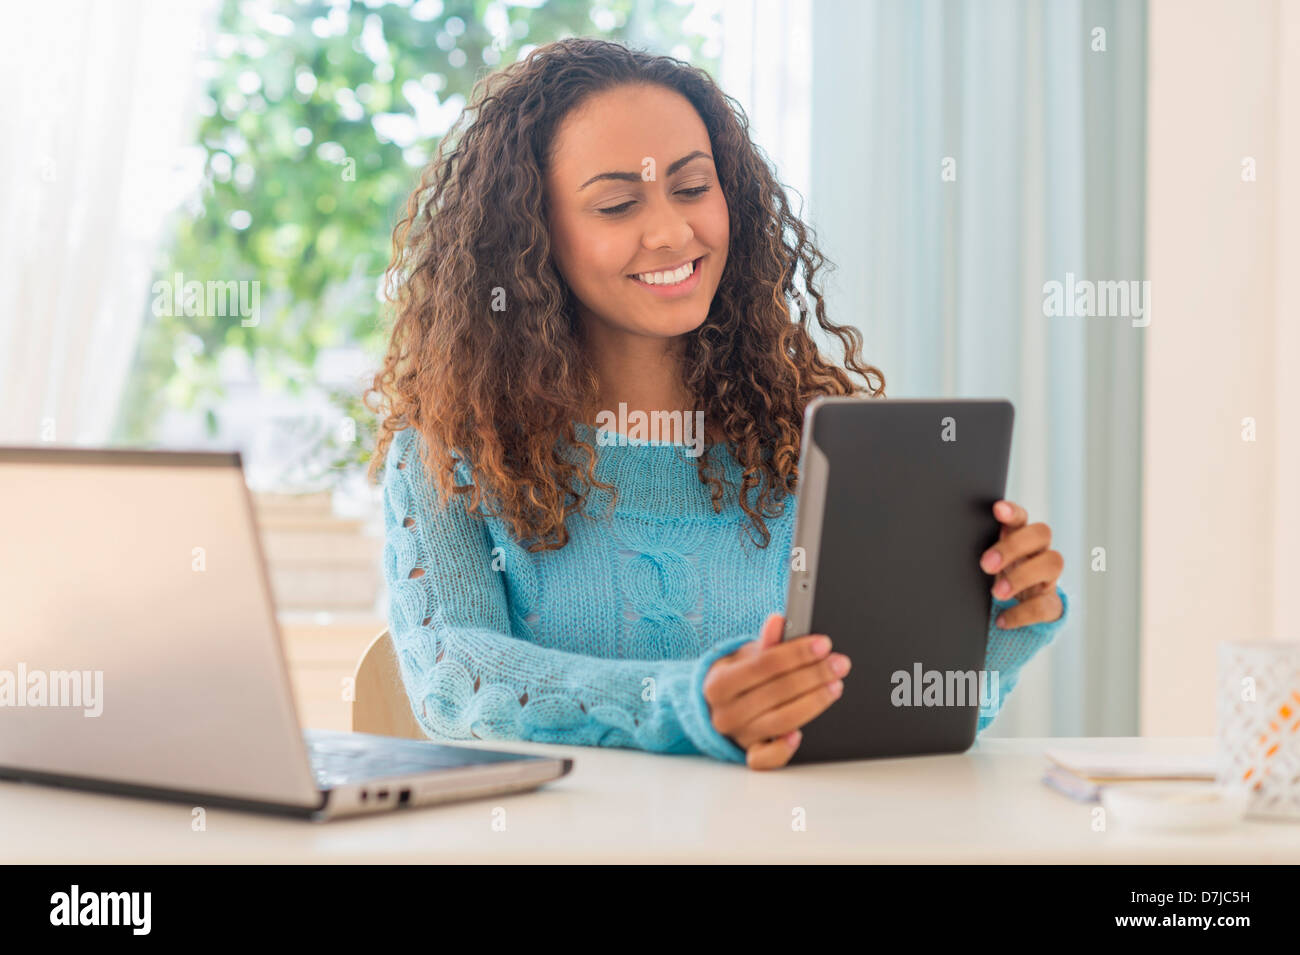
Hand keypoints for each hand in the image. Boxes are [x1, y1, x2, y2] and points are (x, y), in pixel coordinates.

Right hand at [702, 613, 850, 769]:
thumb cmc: (739, 677)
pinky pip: (767, 759)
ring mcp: (738, 736)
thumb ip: (765, 642)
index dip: (796, 654)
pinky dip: (783, 748)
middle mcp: (725, 713)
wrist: (719, 707)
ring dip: (813, 702)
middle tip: (838, 663)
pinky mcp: (750, 754)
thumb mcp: (745, 656)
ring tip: (834, 686)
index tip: (823, 644)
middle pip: (777, 692)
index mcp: (719, 683)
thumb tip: (778, 621)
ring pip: (780, 722)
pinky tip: (801, 733)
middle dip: (813, 675)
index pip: (764, 665)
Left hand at [980, 499, 1063, 627]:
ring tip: (997, 592)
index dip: (1012, 512)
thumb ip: (976, 552)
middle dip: (1013, 547)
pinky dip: (1022, 613)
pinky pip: (1045, 604)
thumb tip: (945, 550)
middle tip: (986, 564)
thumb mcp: (984, 563)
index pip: (1020, 517)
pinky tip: (1001, 620)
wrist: (1012, 610)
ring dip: (1023, 576)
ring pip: (1052, 562)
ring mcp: (1048, 575)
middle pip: (1041, 533)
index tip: (996, 510)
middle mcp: (1037, 550)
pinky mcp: (1051, 602)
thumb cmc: (992, 578)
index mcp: (1017, 536)